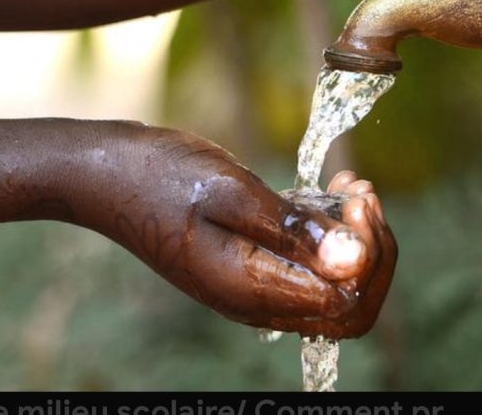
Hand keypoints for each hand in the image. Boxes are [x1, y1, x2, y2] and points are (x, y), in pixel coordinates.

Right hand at [94, 127, 396, 338]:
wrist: (109, 176)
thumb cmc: (162, 177)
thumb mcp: (230, 192)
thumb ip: (291, 231)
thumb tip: (353, 261)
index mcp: (251, 289)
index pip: (347, 303)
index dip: (369, 256)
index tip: (357, 200)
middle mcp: (257, 300)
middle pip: (348, 306)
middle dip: (372, 252)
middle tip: (362, 196)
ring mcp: (253, 286)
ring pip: (331, 287)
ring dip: (355, 241)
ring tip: (350, 189)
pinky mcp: (249, 265)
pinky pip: (306, 266)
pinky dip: (329, 236)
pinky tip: (328, 196)